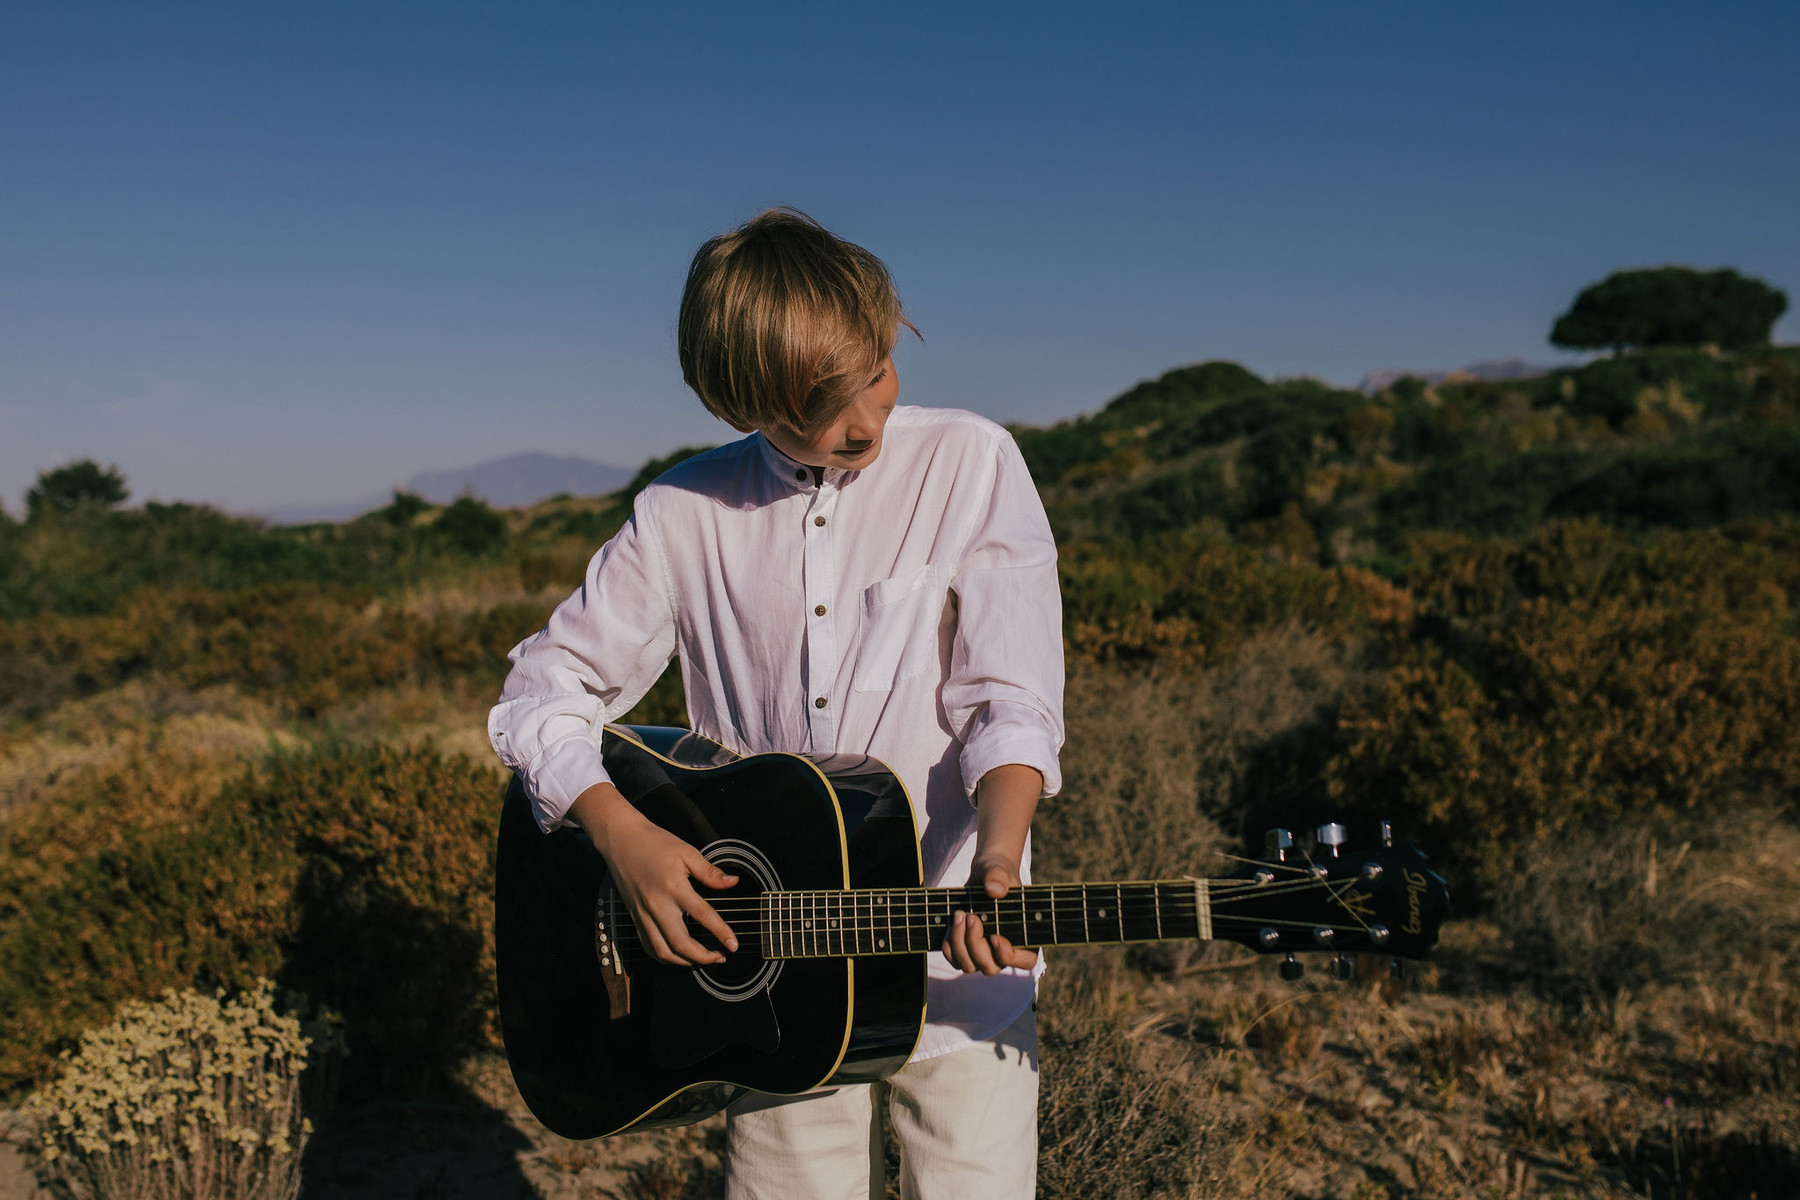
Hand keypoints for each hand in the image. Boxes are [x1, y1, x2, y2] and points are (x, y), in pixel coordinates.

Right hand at [570, 782, 738, 966]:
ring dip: (685, 962)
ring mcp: (643, 914)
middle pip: (681, 944)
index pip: (702, 916)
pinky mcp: (635, 918)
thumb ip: (710, 872)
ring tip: (702, 959)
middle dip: (703, 957)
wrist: (621, 841)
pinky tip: (678, 955)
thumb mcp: (687, 852)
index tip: (733, 945)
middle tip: (720, 957)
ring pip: (663, 952)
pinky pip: (649, 946)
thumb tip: (733, 882)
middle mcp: (657, 905)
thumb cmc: (654, 843)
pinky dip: (665, 957)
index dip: (721, 933)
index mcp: (674, 888)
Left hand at [941, 853, 1038, 975]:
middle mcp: (1006, 950)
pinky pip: (956, 960)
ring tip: (960, 915)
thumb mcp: (999, 869)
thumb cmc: (997, 872)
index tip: (994, 936)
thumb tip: (995, 890)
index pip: (1026, 961)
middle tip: (970, 917)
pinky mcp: (967, 950)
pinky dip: (949, 946)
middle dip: (975, 945)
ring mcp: (985, 953)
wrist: (981, 875)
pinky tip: (951, 925)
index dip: (1009, 955)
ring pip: (970, 966)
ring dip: (959, 943)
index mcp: (1026, 935)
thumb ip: (999, 877)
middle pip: (991, 967)